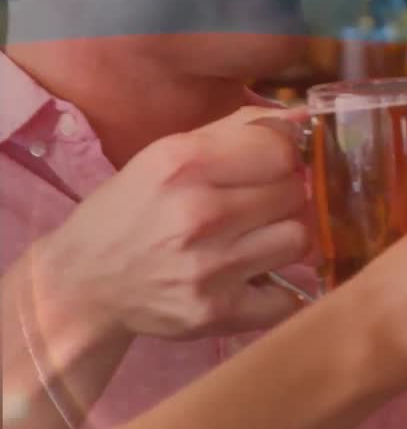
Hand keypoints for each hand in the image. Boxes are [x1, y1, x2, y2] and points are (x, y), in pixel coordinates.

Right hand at [34, 107, 310, 340]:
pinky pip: (285, 298)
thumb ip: (238, 130)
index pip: (279, 150)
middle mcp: (198, 213)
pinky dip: (276, 291)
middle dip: (283, 195)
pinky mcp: (216, 311)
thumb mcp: (167, 154)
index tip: (270, 165)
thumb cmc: (132, 210)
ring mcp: (209, 266)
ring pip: (299, 238)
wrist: (82, 283)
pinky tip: (252, 279)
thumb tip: (302, 116)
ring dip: (284, 238)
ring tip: (255, 239)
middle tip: (257, 205)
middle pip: (294, 193)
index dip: (283, 155)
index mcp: (183, 162)